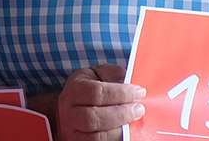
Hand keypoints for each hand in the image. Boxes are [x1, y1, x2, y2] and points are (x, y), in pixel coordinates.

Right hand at [30, 64, 145, 140]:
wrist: (69, 110)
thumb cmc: (88, 90)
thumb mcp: (97, 75)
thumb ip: (112, 74)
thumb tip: (127, 80)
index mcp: (74, 90)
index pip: (96, 93)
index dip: (121, 93)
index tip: (139, 92)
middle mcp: (69, 112)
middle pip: (94, 118)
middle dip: (121, 114)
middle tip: (139, 109)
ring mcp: (73, 132)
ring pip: (96, 137)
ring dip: (119, 131)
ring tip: (133, 122)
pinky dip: (115, 139)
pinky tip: (125, 132)